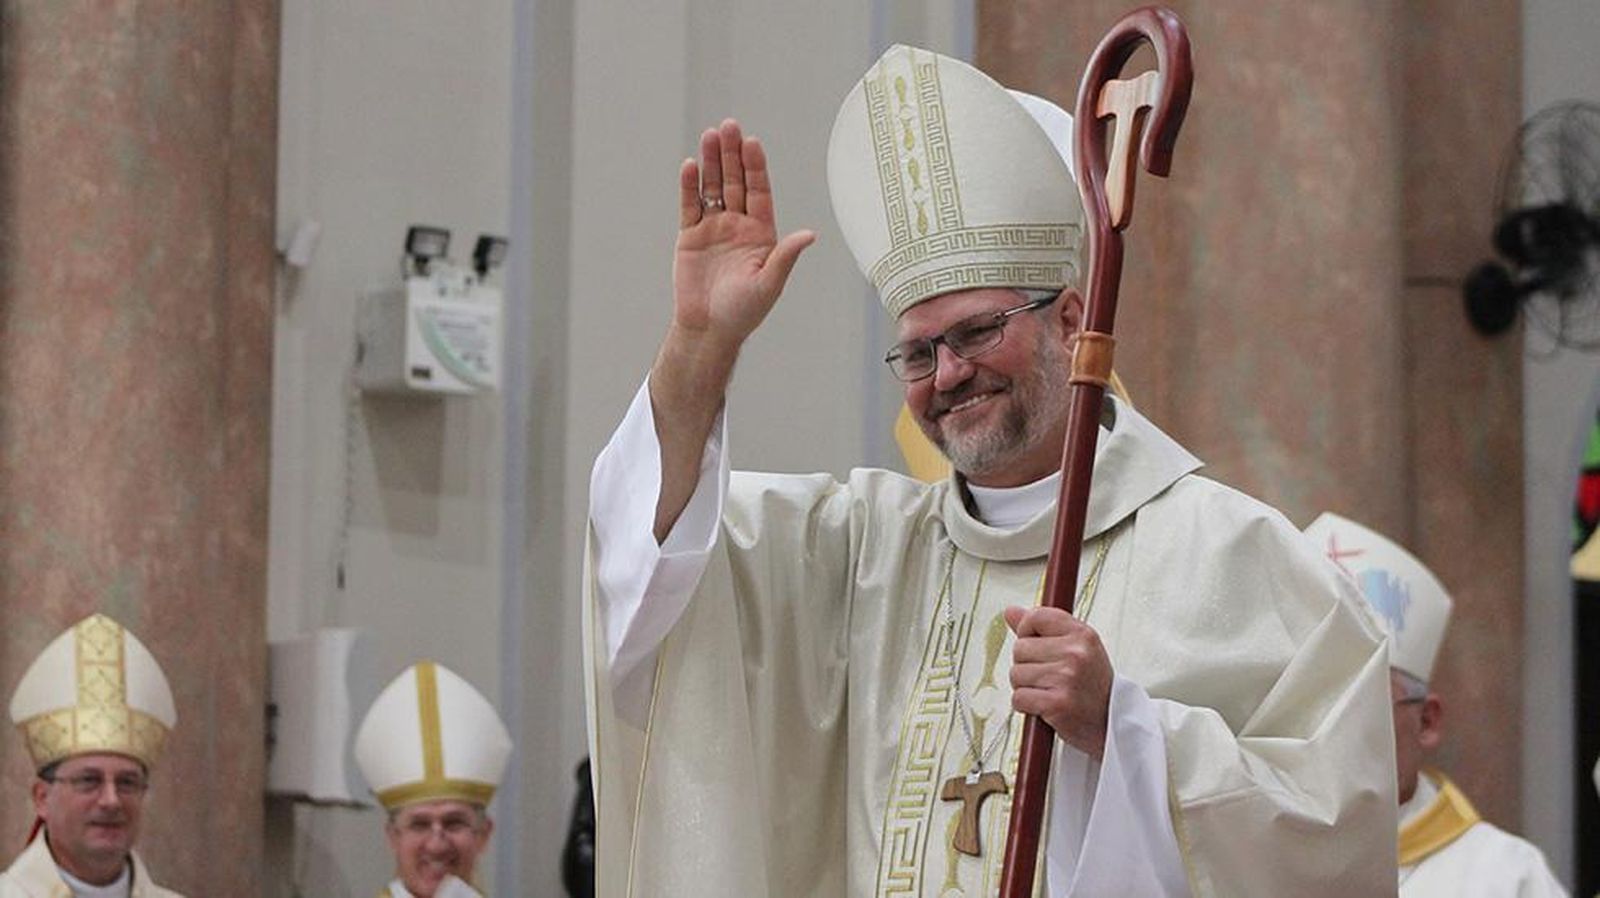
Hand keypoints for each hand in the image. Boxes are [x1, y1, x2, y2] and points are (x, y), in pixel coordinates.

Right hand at [671, 118, 814, 351]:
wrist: (709, 330)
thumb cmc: (743, 312)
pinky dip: (690, 186)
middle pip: (735, 181)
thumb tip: (809, 235)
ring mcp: (714, 228)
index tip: (751, 143)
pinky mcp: (690, 236)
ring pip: (713, 187)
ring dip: (711, 162)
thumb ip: (785, 256)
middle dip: (732, 154)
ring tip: (709, 135)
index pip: (759, 191)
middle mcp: (738, 225)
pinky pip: (690, 205)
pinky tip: (690, 166)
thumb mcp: (769, 283)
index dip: (755, 167)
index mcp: (761, 233)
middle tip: (728, 126)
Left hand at [1005, 605, 1112, 759]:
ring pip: (1016, 674)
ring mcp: (1067, 678)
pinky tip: (1045, 706)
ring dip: (1026, 687)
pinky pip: (1019, 697)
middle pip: (1020, 648)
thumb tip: (1011, 612)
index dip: (1026, 631)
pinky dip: (1026, 706)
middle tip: (1049, 677)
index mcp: (1082, 634)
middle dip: (1027, 665)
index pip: (1036, 617)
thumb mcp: (1077, 648)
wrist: (1110, 723)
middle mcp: (1076, 653)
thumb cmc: (1092, 686)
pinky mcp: (1057, 704)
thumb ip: (1043, 628)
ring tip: (1049, 692)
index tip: (1035, 645)